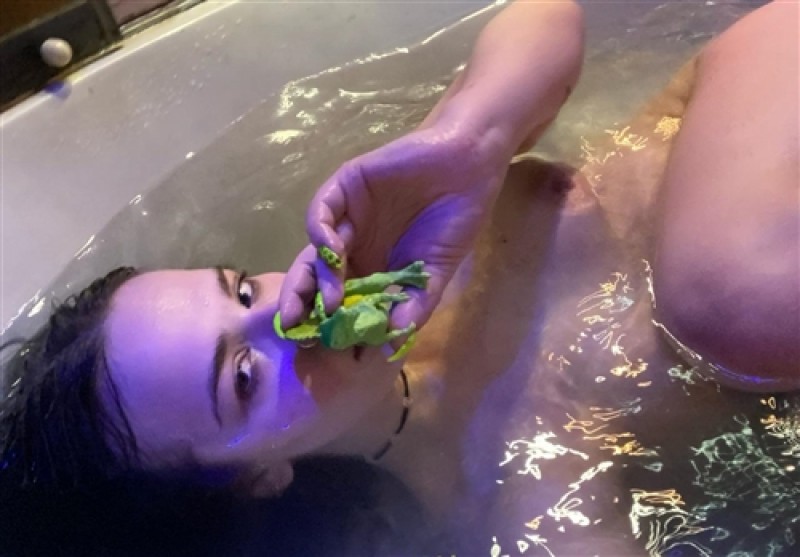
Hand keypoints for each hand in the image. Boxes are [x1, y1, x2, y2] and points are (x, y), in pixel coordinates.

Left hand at [278, 119, 513, 332]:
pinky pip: (323, 211)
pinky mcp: (345, 186)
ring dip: (315, 276)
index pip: (339, 298)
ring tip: (328, 302)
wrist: (469, 168)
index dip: (327, 321)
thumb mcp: (435, 273)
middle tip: (296, 327)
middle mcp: (352, 244)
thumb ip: (413, 306)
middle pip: (317, 276)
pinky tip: (332, 252)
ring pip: (315, 249)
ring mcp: (347, 215)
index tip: (320, 349)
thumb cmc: (455, 220)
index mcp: (371, 267)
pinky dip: (321, 232)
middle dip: (303, 301)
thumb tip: (388, 348)